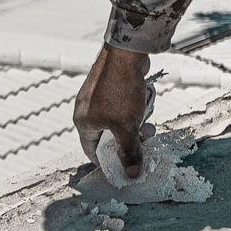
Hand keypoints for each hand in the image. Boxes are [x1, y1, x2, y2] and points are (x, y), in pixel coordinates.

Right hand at [74, 43, 149, 176]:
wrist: (126, 54)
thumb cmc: (121, 91)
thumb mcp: (127, 127)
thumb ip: (129, 152)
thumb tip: (132, 176)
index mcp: (83, 122)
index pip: (92, 152)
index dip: (109, 162)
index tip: (125, 166)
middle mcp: (86, 110)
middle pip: (107, 136)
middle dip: (128, 140)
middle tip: (144, 140)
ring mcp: (97, 97)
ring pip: (117, 121)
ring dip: (133, 125)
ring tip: (147, 122)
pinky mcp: (109, 87)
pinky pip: (121, 107)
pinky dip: (133, 110)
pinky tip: (144, 106)